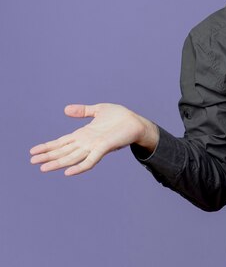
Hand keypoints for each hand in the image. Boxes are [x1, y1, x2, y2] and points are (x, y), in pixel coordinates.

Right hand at [30, 103, 158, 175]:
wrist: (137, 123)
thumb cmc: (120, 117)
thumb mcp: (99, 110)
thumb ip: (83, 111)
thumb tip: (65, 110)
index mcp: (84, 134)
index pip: (62, 142)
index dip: (48, 147)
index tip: (33, 151)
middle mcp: (86, 143)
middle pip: (63, 151)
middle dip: (48, 156)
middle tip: (32, 161)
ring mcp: (94, 146)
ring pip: (72, 157)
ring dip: (58, 163)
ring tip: (43, 168)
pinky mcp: (104, 148)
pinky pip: (90, 160)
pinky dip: (79, 167)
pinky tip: (68, 172)